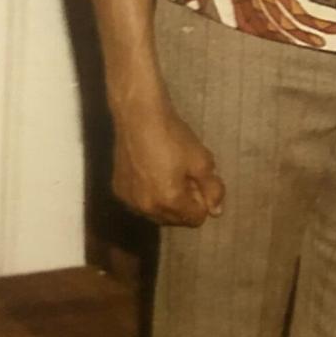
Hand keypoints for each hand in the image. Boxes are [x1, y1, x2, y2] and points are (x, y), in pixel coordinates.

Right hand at [111, 100, 224, 226]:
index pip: (196, 219)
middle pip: (176, 219)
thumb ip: (212, 190)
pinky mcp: (118, 190)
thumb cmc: (174, 137)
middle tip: (186, 176)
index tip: (199, 181)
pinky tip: (152, 172)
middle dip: (185, 203)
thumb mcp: (202, 162)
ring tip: (169, 173)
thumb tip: (216, 212)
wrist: (139, 117)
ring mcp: (130, 200)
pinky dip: (150, 194)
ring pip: (157, 213)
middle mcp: (146, 208)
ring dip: (167, 201)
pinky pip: (141, 203)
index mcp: (170, 201)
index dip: (202, 201)